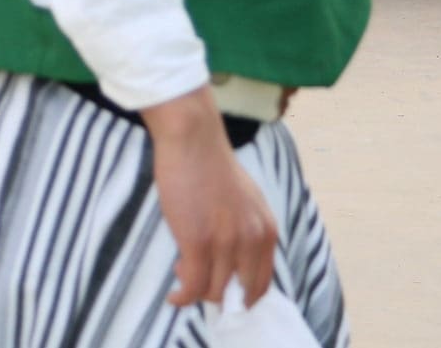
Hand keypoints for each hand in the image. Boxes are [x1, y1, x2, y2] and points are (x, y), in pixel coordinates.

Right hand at [143, 86, 276, 309]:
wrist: (193, 141)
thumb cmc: (212, 168)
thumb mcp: (246, 203)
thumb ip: (247, 232)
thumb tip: (232, 268)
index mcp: (266, 229)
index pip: (264, 281)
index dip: (245, 297)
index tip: (227, 299)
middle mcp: (252, 239)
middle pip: (242, 293)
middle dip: (221, 297)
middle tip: (201, 282)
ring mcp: (226, 242)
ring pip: (214, 292)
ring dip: (196, 291)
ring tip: (182, 272)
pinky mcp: (197, 242)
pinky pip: (192, 287)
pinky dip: (182, 298)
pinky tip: (173, 297)